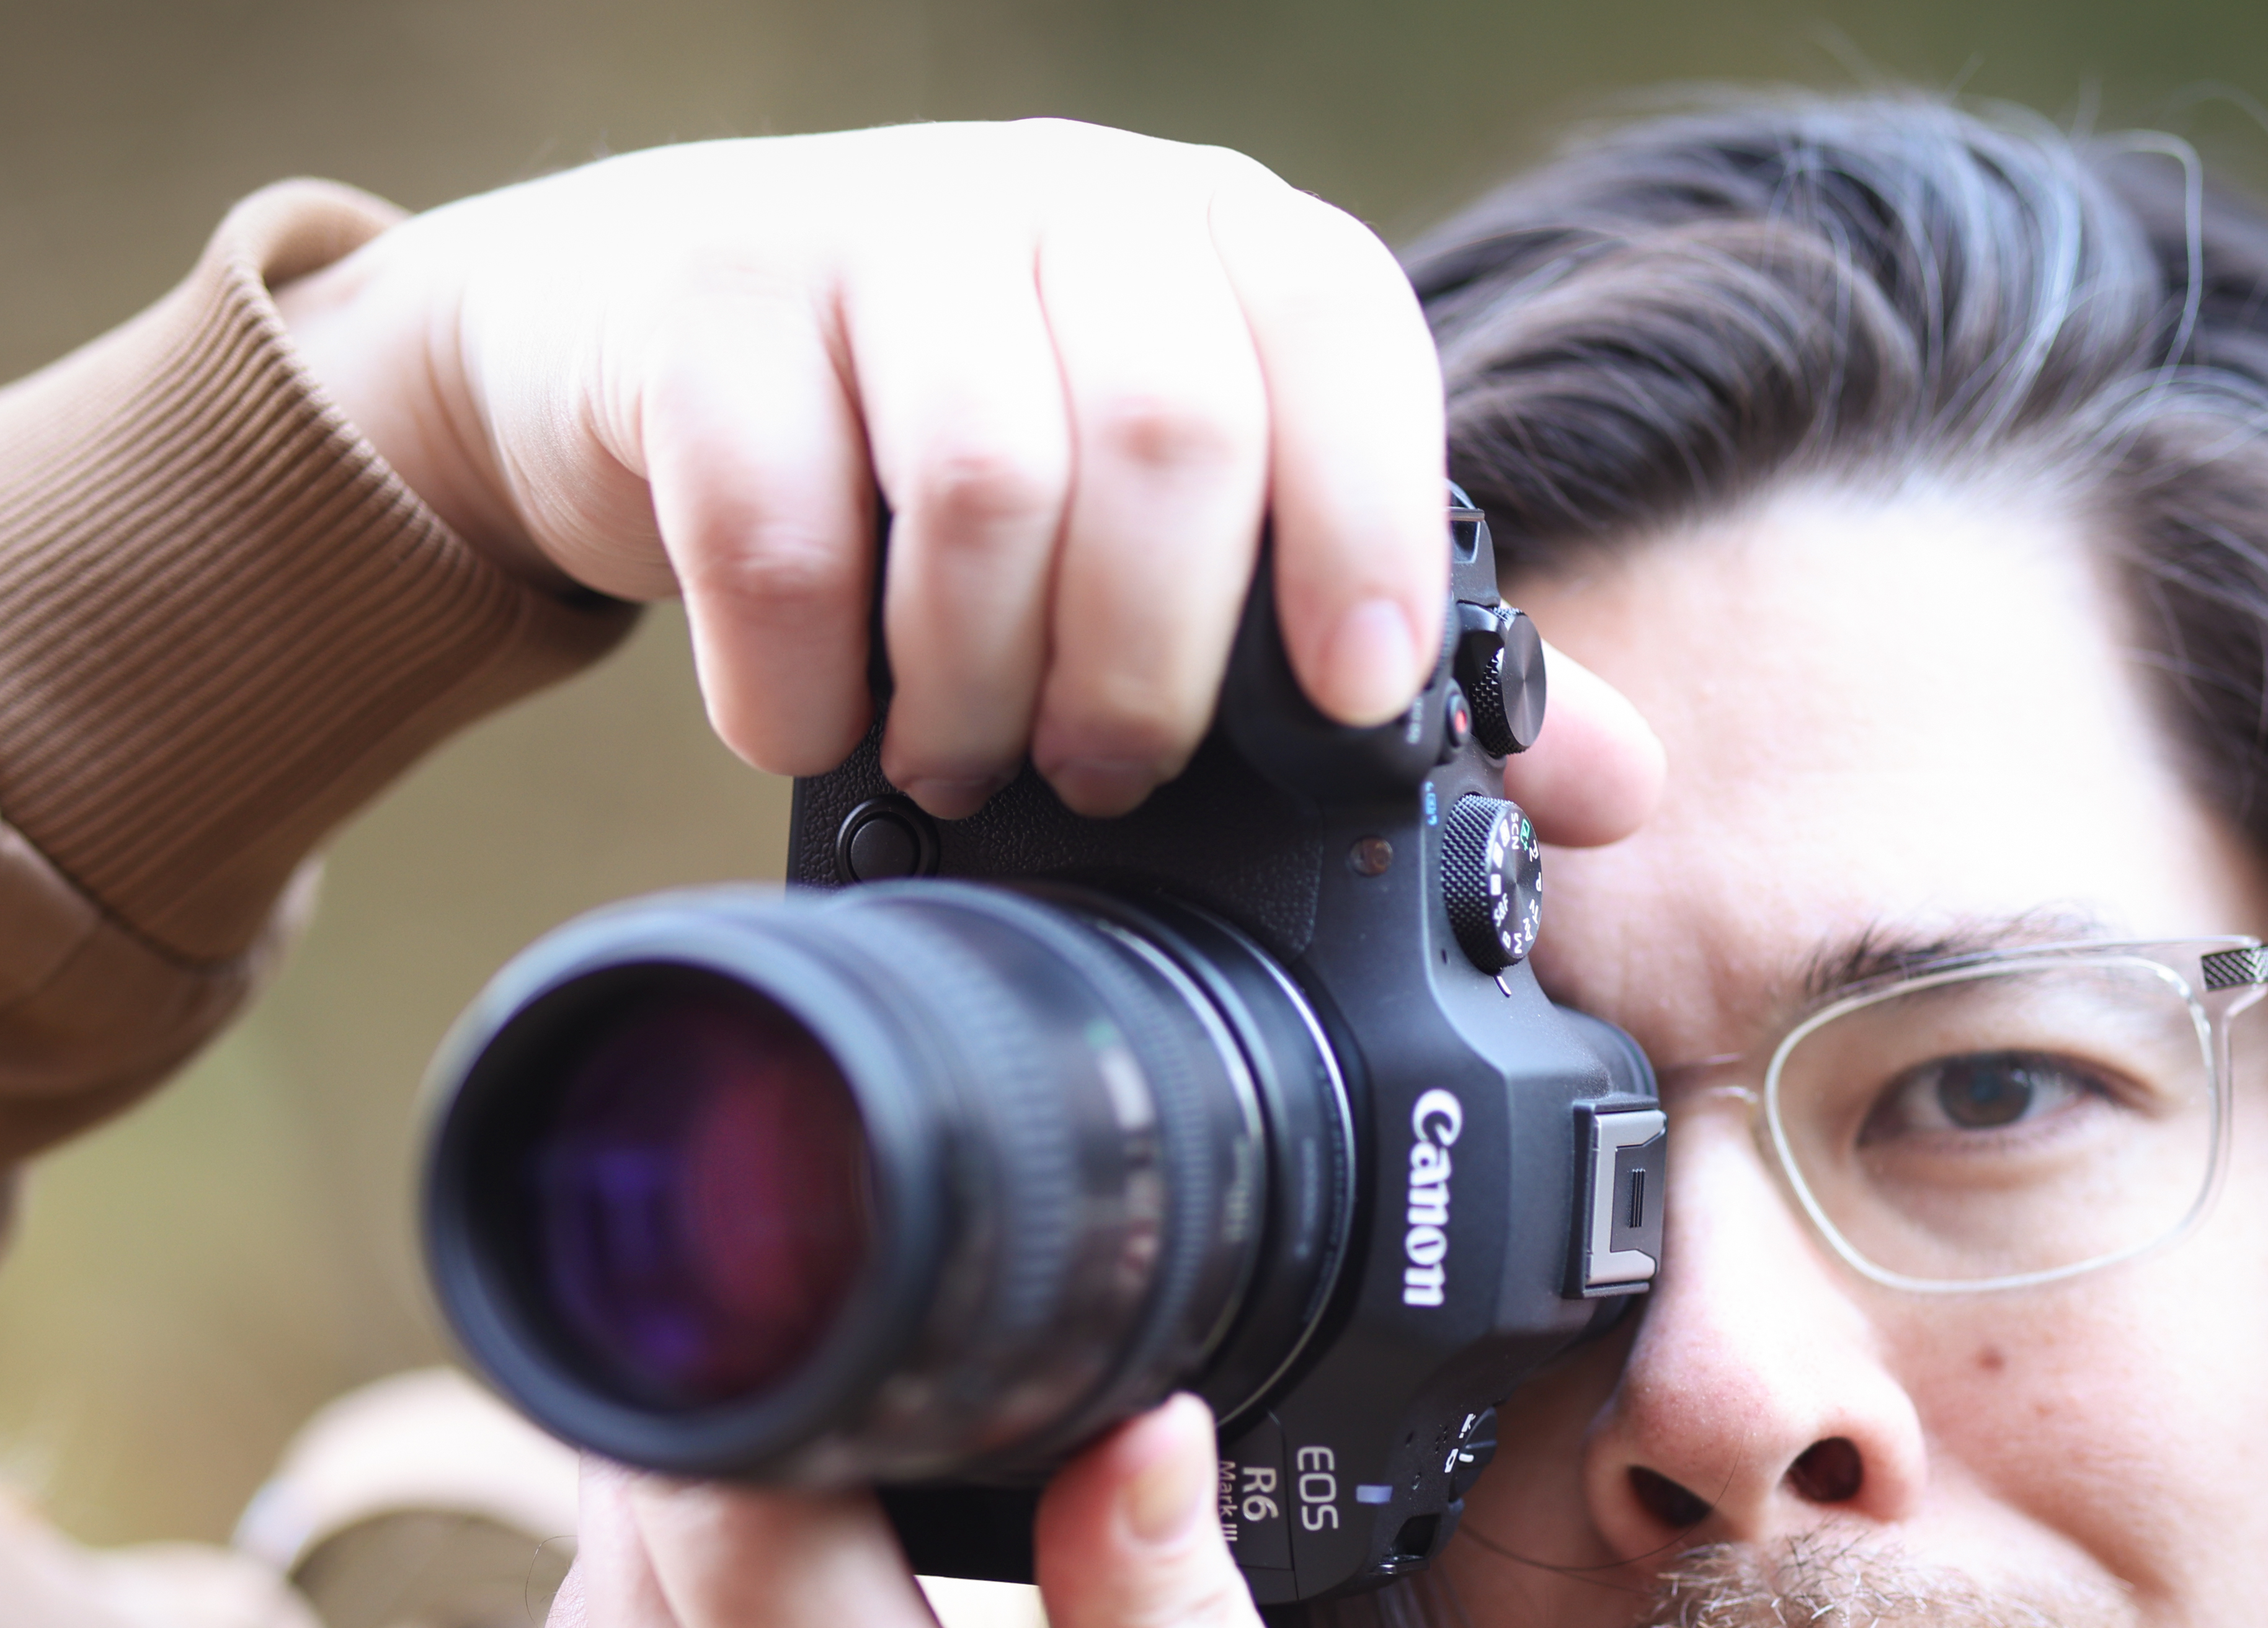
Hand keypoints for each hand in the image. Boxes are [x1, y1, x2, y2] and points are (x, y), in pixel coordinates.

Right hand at [273, 120, 1660, 834]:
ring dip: (977, 680)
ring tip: (960, 761)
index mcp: (1213, 243)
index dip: (1365, 528)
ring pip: (984, 471)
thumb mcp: (1184, 516)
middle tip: (1104, 780)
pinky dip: (801, 671)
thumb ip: (1382, 636)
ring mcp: (875, 231)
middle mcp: (1062, 201)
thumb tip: (1619, 787)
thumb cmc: (960, 445)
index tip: (1353, 705)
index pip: (1337, 339)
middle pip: (1169, 428)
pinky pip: (777, 518)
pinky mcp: (709, 304)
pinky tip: (811, 724)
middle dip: (1148, 660)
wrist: (648, 341)